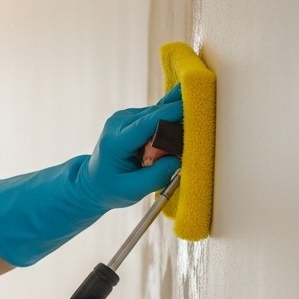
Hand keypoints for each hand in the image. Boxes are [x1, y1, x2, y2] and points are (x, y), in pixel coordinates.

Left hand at [0, 89, 181, 266]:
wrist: (92, 183)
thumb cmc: (110, 189)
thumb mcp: (133, 190)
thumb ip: (157, 176)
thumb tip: (181, 158)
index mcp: (116, 140)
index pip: (149, 122)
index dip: (174, 113)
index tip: (198, 107)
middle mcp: (120, 122)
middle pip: (158, 114)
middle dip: (181, 117)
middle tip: (205, 121)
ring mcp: (127, 117)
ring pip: (161, 113)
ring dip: (177, 122)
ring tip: (192, 133)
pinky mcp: (135, 117)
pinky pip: (159, 115)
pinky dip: (172, 120)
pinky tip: (188, 117)